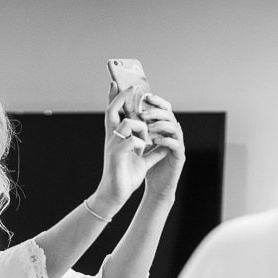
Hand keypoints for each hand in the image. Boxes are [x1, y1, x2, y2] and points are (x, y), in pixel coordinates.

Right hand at [88, 84, 167, 215]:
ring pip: (126, 124)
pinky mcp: (116, 156)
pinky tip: (143, 150)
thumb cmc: (126, 177)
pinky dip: (139, 142)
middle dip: (121, 97)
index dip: (114, 98)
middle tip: (131, 87)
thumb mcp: (142, 162)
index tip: (116, 82)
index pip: (114, 113)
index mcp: (117, 138)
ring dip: (140, 127)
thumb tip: (166, 145)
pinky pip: (130, 141)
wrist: (115, 195)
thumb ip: (153, 152)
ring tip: (146, 140)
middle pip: (112, 111)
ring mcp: (113, 146)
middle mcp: (112, 139)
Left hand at [139, 93, 184, 202]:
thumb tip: (123, 112)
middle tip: (143, 113)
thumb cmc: (149, 165)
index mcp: (163, 129)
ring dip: (161, 124)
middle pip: (169, 114)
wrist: (156, 186)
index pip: (162, 109)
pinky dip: (166, 141)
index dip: (156, 101)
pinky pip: (176, 144)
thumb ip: (136, 130)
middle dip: (156, 111)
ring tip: (149, 126)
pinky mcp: (179, 157)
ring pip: (174, 127)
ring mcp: (177, 144)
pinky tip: (155, 141)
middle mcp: (172, 134)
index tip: (144, 96)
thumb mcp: (140, 144)